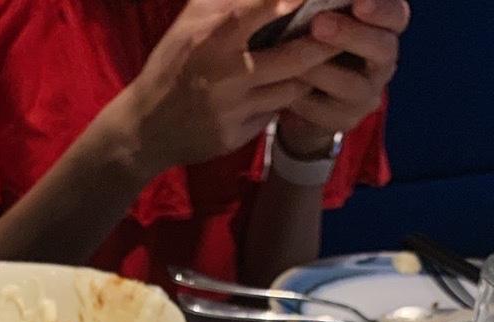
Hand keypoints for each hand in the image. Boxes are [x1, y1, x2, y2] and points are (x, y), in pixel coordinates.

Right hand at [116, 0, 333, 176]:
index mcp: (214, 36)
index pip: (264, 9)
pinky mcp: (236, 136)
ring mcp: (233, 108)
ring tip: (325, 58)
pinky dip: (284, 99)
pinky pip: (274, 113)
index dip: (295, 1)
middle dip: (326, 42)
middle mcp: (226, 73)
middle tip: (346, 29)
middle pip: (294, 56)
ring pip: (291, 88)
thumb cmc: (173, 62)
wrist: (147, 127)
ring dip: (310, 73)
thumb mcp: (191, 20)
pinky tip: (290, 89)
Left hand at [276, 0, 408, 158]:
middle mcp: (383, 61)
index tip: (359, 3)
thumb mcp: (327, 18)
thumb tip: (310, 0)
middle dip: (350, 35)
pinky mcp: (345, 120)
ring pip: (352, 85)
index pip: (397, 16)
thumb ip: (328, 8)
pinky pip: (326, 112)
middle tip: (318, 23)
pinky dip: (303, 98)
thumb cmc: (317, 36)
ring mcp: (367, 94)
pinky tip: (283, 85)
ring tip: (290, 56)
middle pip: (381, 49)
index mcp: (385, 28)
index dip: (382, 10)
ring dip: (321, 70)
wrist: (307, 87)